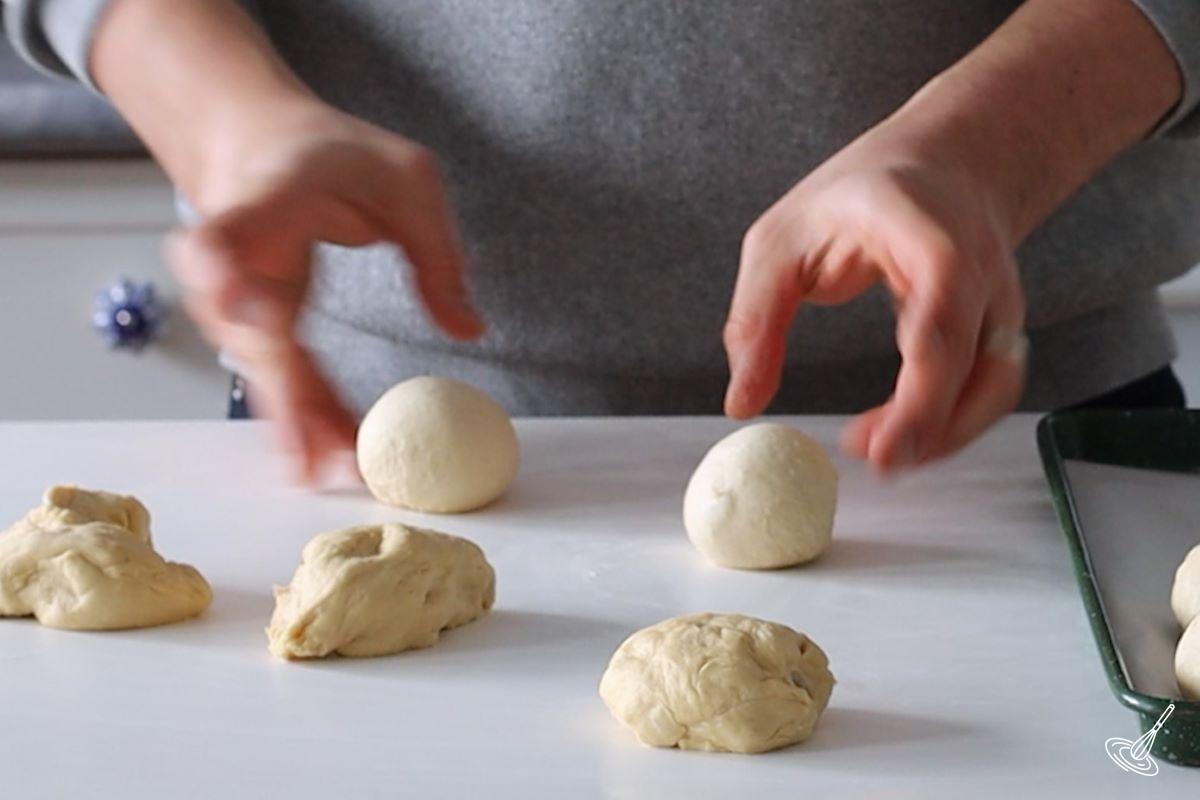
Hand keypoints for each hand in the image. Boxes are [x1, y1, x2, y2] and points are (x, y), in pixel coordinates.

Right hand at [167, 98, 482, 481]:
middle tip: (333, 455)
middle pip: (253, 335)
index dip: (223, 267)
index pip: (230, 231)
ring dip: (304, 428)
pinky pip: (284, 382)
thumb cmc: (338, 160)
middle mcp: (236, 259)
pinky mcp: (255, 331)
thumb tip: (469, 329)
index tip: (235, 302)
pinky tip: (343, 458)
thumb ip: (436, 251)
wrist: (263, 151)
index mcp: (268, 199)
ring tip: (351, 473)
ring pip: (268, 374)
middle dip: (290, 401)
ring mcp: (235, 301)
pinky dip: (312, 420)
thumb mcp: (408, 178)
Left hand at [723, 131, 1026, 471]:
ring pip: (996, 388)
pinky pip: (988, 386)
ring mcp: (1000, 300)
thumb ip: (756, 319)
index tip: (881, 447)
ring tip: (877, 451)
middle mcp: (979, 272)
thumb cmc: (858, 193)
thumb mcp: (781, 239)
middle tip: (871, 460)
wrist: (942, 159)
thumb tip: (742, 403)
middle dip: (931, 429)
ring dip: (944, 434)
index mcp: (928, 239)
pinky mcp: (998, 325)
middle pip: (979, 370)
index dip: (919, 397)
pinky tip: (900, 433)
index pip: (940, 326)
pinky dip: (950, 420)